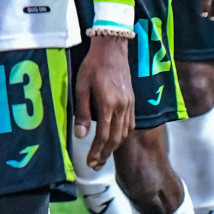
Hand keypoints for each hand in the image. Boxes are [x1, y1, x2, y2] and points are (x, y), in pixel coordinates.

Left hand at [72, 36, 133, 168]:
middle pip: (115, 138)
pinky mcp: (132, 101)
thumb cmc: (93, 66)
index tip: (90, 162)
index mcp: (108, 105)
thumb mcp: (81, 86)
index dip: (97, 152)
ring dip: (114, 146)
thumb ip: (83, 112)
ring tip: (103, 155)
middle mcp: (122, 108)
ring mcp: (129, 105)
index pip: (103, 136)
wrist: (112, 49)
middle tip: (96, 165)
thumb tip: (80, 135)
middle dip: (105, 154)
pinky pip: (130, 124)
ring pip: (124, 133)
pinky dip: (122, 135)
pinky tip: (115, 138)